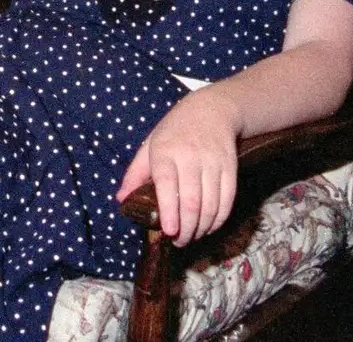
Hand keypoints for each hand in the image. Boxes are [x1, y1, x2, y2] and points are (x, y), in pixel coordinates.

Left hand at [117, 88, 243, 246]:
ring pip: (211, 204)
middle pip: (191, 200)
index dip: (169, 210)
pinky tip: (209, 227)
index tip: (168, 231)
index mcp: (165, 151)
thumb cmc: (174, 131)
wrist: (212, 110)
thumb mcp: (149, 145)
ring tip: (191, 237)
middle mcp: (190, 157)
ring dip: (202, 227)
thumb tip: (122, 200)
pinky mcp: (230, 168)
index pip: (166, 184)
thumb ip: (135, 173)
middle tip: (178, 241)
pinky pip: (227, 200)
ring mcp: (213, 163)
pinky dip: (219, 219)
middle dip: (186, 227)